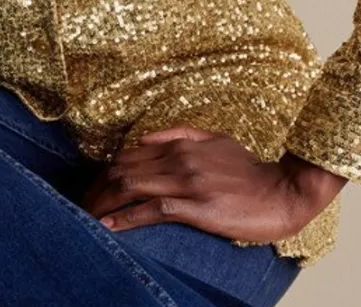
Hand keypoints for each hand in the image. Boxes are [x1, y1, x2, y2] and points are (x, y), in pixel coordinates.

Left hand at [80, 124, 347, 241]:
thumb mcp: (214, 140)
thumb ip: (179, 134)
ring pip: (131, 187)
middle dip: (95, 189)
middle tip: (79, 206)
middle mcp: (178, 159)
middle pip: (122, 170)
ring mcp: (186, 182)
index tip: (90, 188)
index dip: (103, 172)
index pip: (128, 155)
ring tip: (84, 217)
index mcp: (180, 143)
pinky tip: (108, 226)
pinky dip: (125, 218)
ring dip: (102, 203)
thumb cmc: (249, 170)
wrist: (281, 192)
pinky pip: (151, 210)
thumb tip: (144, 137)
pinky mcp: (195, 207)